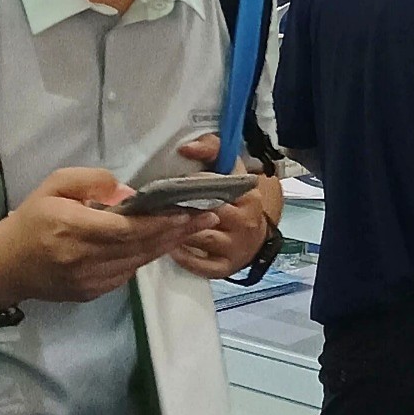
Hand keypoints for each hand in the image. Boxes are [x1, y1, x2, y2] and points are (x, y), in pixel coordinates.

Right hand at [0, 166, 210, 306]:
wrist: (5, 265)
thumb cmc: (32, 219)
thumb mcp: (55, 185)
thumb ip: (92, 182)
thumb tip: (128, 194)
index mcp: (72, 229)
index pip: (125, 229)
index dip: (159, 222)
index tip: (187, 211)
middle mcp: (83, 259)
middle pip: (139, 246)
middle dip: (177, 231)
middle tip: (210, 216)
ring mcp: (88, 281)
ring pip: (138, 261)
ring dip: (169, 244)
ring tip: (197, 226)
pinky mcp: (91, 293)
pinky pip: (127, 273)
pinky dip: (148, 257)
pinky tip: (166, 242)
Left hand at [170, 134, 278, 277]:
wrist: (255, 239)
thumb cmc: (236, 202)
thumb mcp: (232, 173)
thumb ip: (213, 151)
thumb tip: (186, 147)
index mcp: (247, 194)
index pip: (221, 182)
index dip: (196, 179)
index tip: (176, 179)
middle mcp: (244, 219)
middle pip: (209, 211)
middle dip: (183, 206)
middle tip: (159, 203)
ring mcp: (235, 246)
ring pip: (201, 237)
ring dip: (179, 232)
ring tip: (159, 225)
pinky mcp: (225, 267)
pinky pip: (200, 264)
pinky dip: (183, 257)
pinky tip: (171, 248)